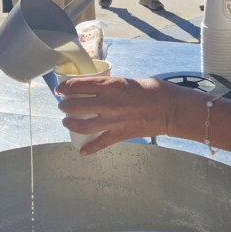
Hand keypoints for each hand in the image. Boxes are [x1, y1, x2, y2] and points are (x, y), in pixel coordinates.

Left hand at [55, 76, 178, 155]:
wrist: (170, 109)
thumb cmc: (153, 90)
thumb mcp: (127, 80)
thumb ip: (110, 85)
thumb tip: (97, 88)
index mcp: (110, 85)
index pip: (78, 85)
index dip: (65, 88)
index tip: (60, 90)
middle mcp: (107, 102)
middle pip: (76, 106)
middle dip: (65, 106)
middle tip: (63, 106)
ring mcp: (112, 120)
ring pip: (82, 125)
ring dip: (71, 124)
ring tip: (67, 122)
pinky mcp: (120, 134)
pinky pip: (100, 143)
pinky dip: (89, 148)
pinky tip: (82, 151)